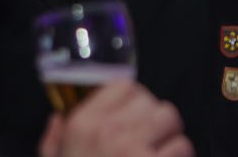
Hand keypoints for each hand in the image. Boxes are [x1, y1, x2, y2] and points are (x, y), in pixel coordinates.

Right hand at [39, 80, 192, 156]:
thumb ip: (55, 140)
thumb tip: (59, 118)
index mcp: (82, 125)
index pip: (126, 88)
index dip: (137, 103)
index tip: (136, 118)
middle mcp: (108, 131)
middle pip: (154, 104)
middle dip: (157, 124)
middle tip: (150, 143)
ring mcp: (134, 149)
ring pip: (173, 123)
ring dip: (171, 140)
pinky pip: (182, 148)